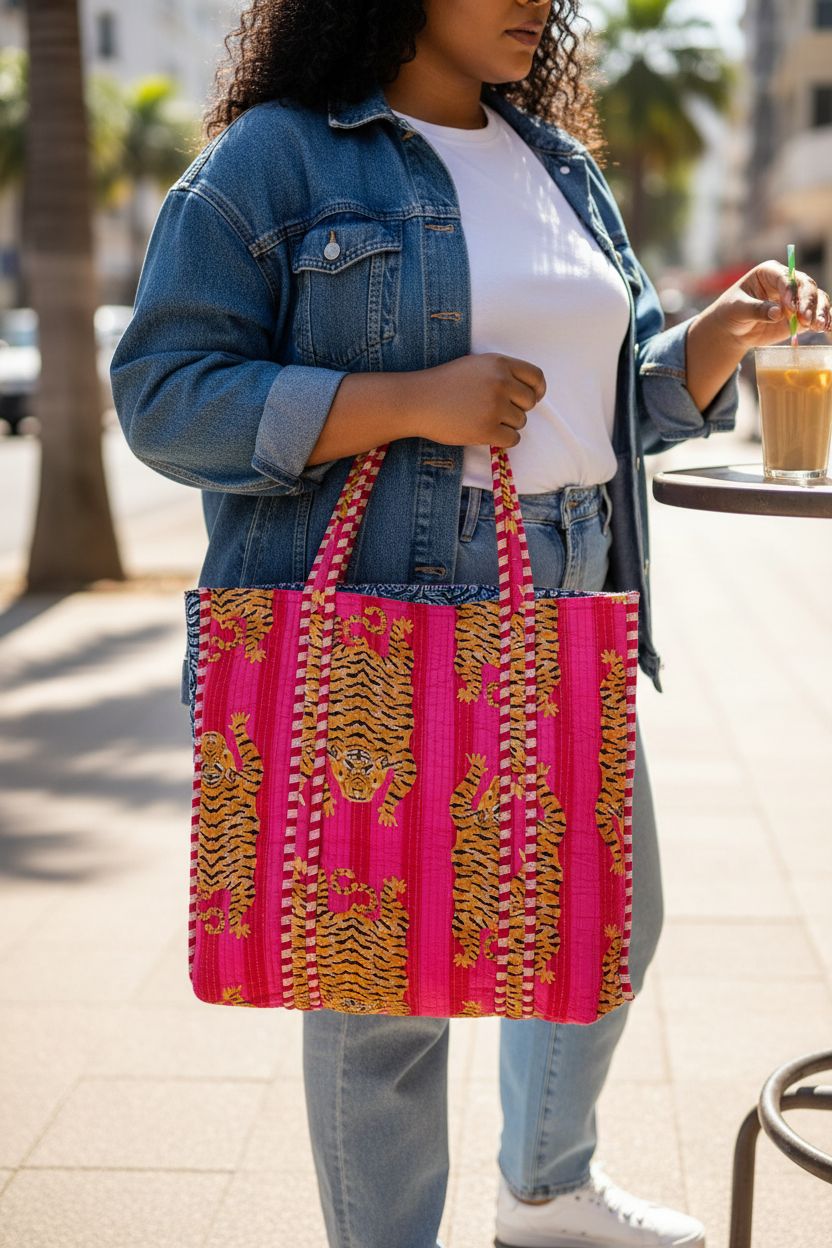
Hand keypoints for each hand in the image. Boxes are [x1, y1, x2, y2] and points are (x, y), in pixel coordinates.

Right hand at [416, 352, 546, 447]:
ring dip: (507, 425)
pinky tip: (486, 433)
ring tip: (483, 419)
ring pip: (521, 422)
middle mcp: (501, 382)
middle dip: (517, 409)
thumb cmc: (444, 384)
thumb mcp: (475, 365)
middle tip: (496, 412)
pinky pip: (512, 439)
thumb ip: (501, 373)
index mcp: (499, 363)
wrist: (417, 400)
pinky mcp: (487, 429)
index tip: (532, 398)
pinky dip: (503, 440)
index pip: (536, 377)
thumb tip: (528, 392)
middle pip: (529, 402)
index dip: (537, 390)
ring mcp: (494, 406)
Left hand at [708, 260, 831, 349]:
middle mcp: (786, 282)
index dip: (791, 291)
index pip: (785, 277)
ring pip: (816, 299)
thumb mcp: (737, 309)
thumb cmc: (731, 312)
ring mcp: (796, 298)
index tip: (790, 308)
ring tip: (818, 326)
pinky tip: (829, 328)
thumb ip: (756, 310)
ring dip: (820, 311)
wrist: (733, 328)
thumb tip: (777, 313)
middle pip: (806, 286)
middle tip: (806, 319)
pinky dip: (825, 320)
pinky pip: (817, 314)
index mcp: (769, 272)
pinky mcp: (801, 314)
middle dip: (808, 302)